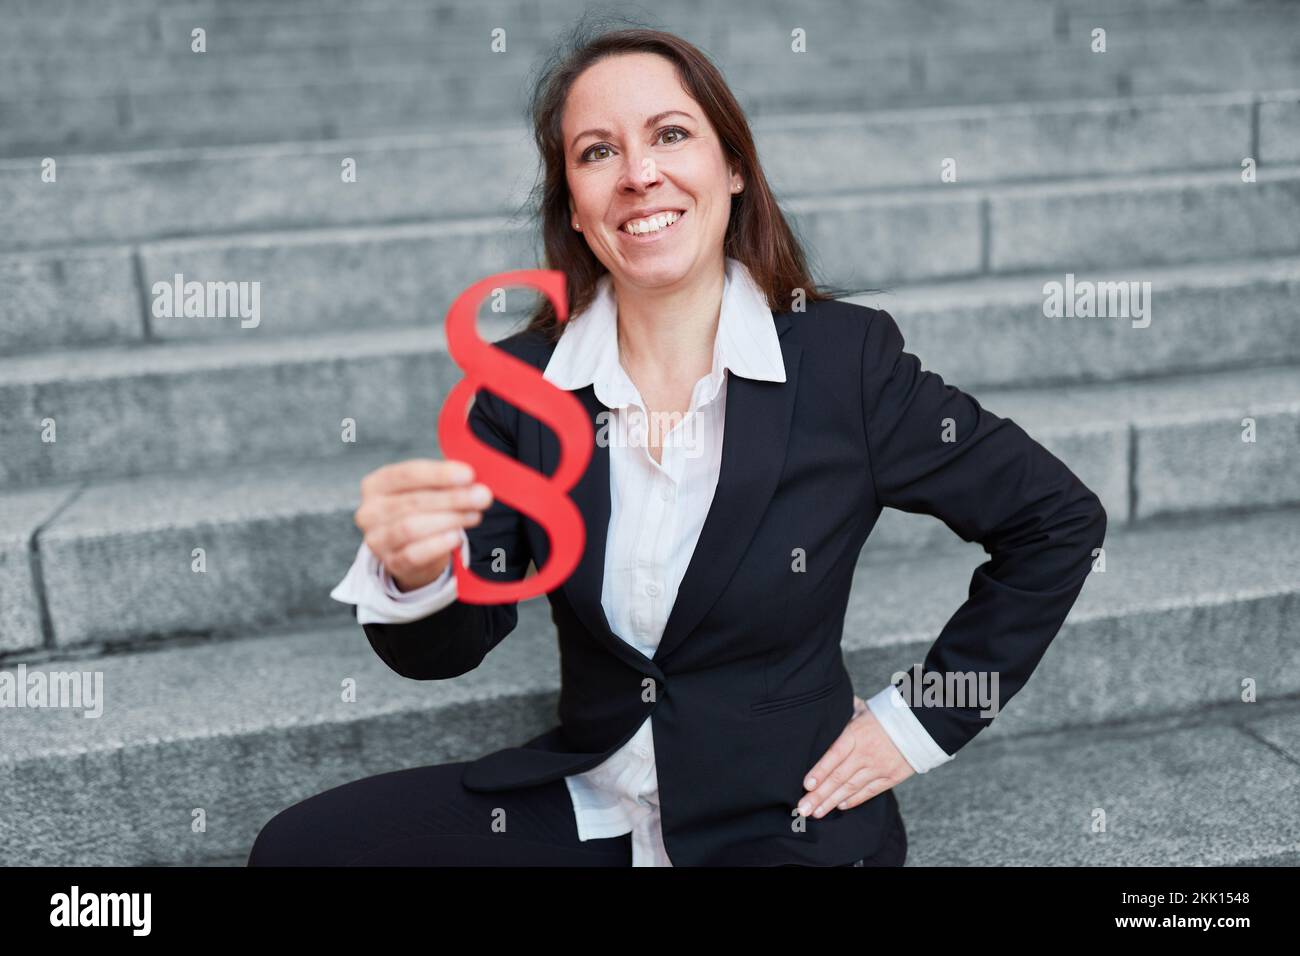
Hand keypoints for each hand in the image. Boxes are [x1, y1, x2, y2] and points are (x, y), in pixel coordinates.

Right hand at [353, 458, 493, 591]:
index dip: (440, 474)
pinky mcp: (390, 563)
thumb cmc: (423, 511)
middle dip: (452, 498)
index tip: (469, 475)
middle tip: (482, 497)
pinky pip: (413, 555)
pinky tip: (457, 537)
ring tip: (475, 515)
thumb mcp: (429, 490)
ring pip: (411, 527)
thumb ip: (446, 483)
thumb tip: (472, 482)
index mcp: (376, 484)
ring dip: (448, 520)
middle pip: (413, 501)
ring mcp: (376, 539)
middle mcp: (370, 511)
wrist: (413, 551)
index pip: (407, 474)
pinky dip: (437, 545)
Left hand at [797, 695, 914, 817]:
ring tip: (816, 812)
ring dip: (832, 802)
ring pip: (851, 788)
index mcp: (856, 734)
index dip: (820, 771)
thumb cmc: (886, 714)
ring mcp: (879, 767)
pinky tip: (839, 806)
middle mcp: (866, 753)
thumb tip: (824, 705)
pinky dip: (854, 800)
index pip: (834, 755)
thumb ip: (844, 712)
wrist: (921, 724)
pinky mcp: (891, 777)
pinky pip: (870, 792)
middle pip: (839, 777)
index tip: (806, 785)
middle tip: (802, 808)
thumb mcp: (863, 708)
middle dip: (819, 795)